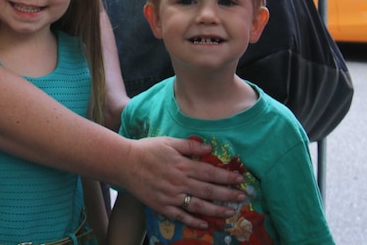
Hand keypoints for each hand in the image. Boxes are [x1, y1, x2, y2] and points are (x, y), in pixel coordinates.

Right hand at [122, 136, 245, 228]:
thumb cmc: (146, 150)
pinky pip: (181, 216)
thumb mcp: (168, 142)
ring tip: (230, 212)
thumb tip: (209, 148)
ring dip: (216, 210)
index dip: (227, 177)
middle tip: (243, 198)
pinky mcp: (162, 206)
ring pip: (198, 205)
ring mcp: (171, 196)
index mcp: (182, 165)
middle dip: (228, 194)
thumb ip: (190, 145)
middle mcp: (179, 182)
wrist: (124, 163)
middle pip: (208, 191)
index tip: (240, 179)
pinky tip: (204, 224)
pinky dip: (193, 222)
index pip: (210, 173)